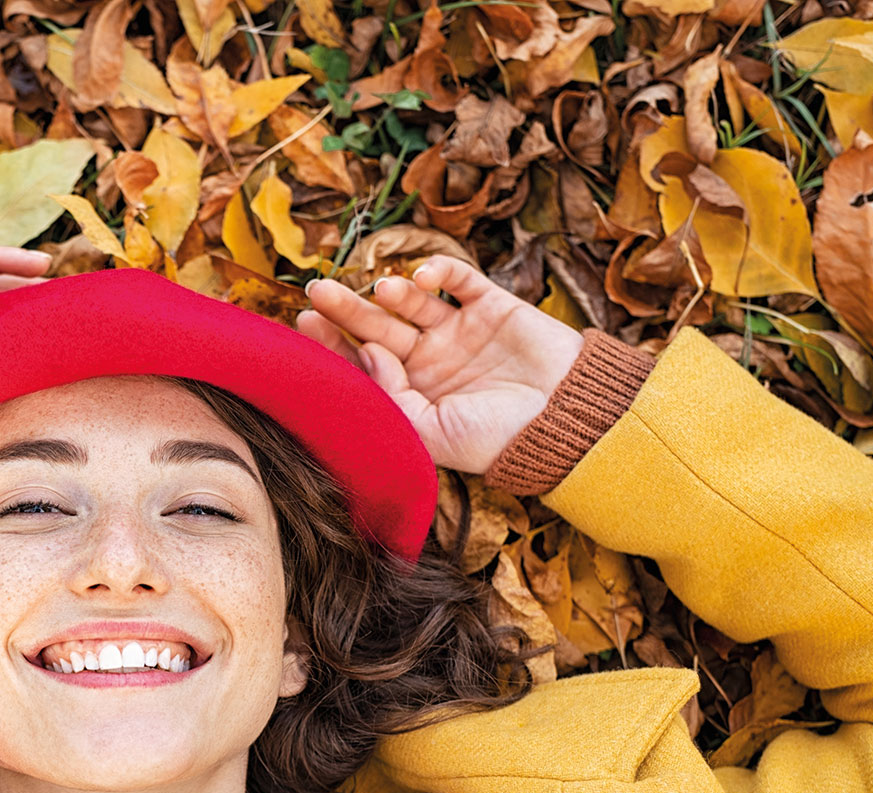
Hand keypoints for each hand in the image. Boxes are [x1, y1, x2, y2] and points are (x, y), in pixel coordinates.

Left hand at [296, 256, 585, 474]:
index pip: (362, 363)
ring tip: (382, 291)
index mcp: (411, 393)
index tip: (305, 323)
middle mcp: (429, 361)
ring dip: (393, 292)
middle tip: (317, 290)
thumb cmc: (497, 441)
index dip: (334, 343)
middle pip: (378, 327)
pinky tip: (424, 276)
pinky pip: (460, 280)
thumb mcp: (431, 433)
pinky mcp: (492, 306)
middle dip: (347, 309)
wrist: (567, 424)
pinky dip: (440, 271)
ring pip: (414, 303)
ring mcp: (460, 332)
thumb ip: (391, 397)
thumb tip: (364, 352)